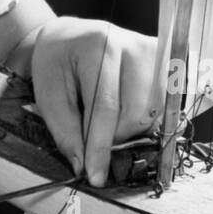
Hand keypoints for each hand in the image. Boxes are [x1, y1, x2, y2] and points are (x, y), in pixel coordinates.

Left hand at [29, 17, 158, 186]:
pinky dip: (143, 119)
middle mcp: (132, 44)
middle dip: (114, 138)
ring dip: (129, 130)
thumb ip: (65, 130)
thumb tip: (83, 166)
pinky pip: (163, 106)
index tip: (95, 176)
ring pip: (153, 114)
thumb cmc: (57, 64)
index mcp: (98, 46)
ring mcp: (153, 51)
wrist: (70, 36)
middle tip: (93, 137)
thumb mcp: (47, 94)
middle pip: (136, 113)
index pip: (106, 106)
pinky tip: (124, 111)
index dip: (101, 146)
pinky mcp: (165, 60)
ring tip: (107, 120)